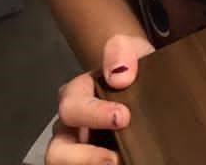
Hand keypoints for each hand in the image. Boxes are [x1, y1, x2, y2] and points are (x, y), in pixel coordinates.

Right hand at [46, 34, 153, 164]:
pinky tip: (122, 162)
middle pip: (58, 149)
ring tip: (116, 164)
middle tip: (113, 158)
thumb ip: (121, 52)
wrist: (147, 86)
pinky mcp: (88, 160)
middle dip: (85, 156)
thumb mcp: (132, 51)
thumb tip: (118, 75)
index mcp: (77, 94)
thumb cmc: (133, 70)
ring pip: (62, 164)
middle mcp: (70, 126)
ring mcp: (76, 150)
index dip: (95, 114)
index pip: (72, 105)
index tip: (122, 117)